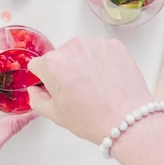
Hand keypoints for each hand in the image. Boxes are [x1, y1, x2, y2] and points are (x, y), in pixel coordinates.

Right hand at [27, 37, 153, 144]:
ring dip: (84, 64)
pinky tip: (108, 80)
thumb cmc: (92, 119)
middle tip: (78, 91)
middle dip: (65, 69)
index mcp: (52, 63)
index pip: (38, 65)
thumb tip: (35, 90)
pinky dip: (103, 61)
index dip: (44, 78)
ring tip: (96, 86)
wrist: (128, 120)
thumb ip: (36, 99)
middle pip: (60, 56)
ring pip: (82, 52)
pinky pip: (101, 51)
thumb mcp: (55, 115)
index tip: (55, 88)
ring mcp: (95, 44)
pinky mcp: (114, 46)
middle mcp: (72, 47)